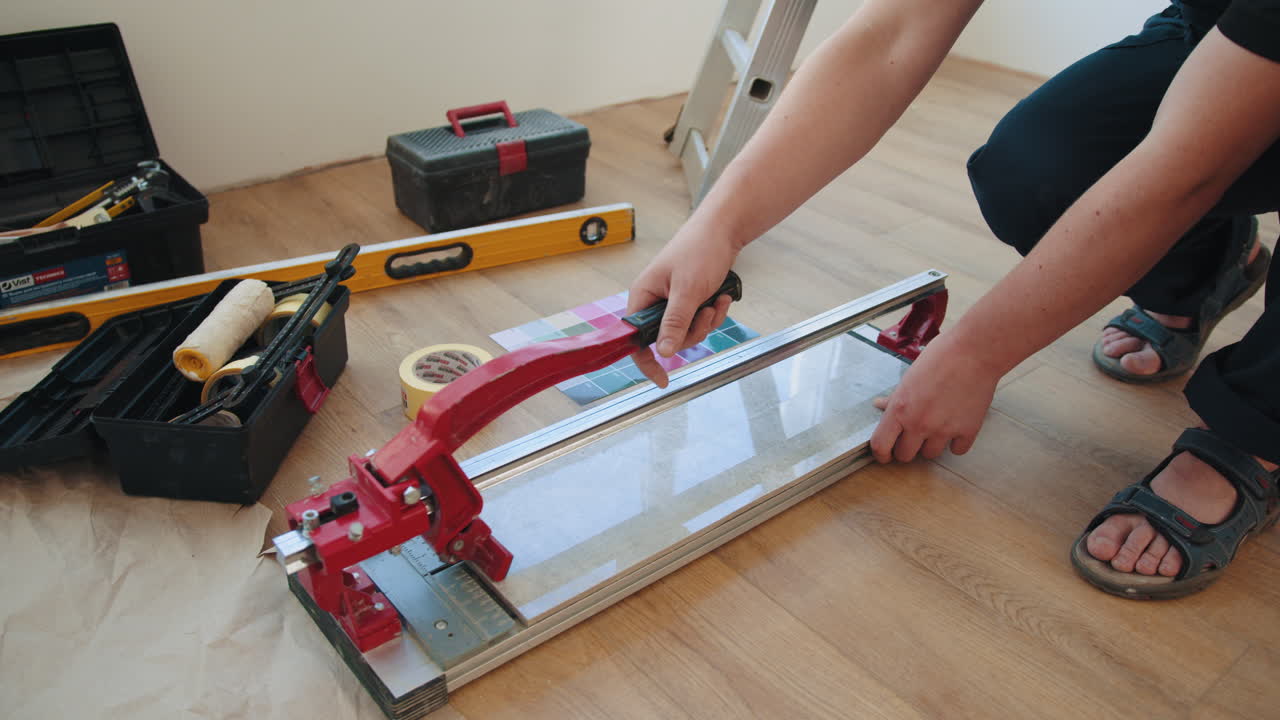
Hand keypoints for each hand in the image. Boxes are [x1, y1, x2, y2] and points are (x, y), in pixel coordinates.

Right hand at [627, 216, 741, 386]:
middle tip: (706, 313)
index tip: (662, 381)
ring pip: (688, 331)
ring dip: (707, 321)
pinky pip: (700, 320)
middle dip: (692, 331)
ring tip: (717, 301)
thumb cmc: (700, 251)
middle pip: (668, 338)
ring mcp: (674, 300)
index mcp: (643, 296)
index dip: (647, 361)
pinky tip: (723, 297)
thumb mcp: (687, 291)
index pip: (636, 338)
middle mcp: (655, 300)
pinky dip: (714, 312)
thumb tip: (663, 353)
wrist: (723, 229)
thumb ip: (674, 323)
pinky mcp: (691, 299)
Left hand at [869, 334, 998, 462]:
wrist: (974, 352)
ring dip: (931, 445)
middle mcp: (919, 424)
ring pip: (931, 455)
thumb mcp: (910, 376)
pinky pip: (957, 450)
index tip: (885, 455)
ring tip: (936, 426)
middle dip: (907, 448)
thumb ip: (896, 397)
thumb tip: (880, 405)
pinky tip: (956, 427)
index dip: (881, 454)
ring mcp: (944, 430)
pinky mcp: (967, 431)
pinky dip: (956, 442)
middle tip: (913, 436)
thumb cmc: (941, 357)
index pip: (881, 445)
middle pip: (905, 455)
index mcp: (900, 409)